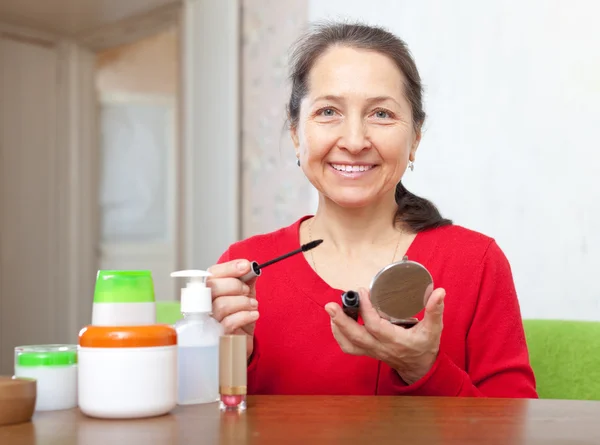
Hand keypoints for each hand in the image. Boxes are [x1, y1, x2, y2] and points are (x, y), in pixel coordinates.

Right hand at [207, 260, 259, 359]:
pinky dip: (245, 315)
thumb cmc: (240, 313)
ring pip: (221, 305)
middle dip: (236, 286)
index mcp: (209, 288)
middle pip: (213, 287)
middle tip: (247, 291)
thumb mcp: (246, 293)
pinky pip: (229, 322)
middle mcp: (203, 303)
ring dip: (243, 302)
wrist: (243, 337)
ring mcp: (208, 320)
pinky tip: (253, 315)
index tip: (246, 266)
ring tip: (253, 305)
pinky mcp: (216, 335)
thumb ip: (247, 279)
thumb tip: (251, 268)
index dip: (229, 268)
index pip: (212, 273)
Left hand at [324, 287, 445, 384]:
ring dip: (337, 327)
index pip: (376, 326)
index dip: (367, 309)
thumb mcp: (434, 329)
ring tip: (332, 310)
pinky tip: (336, 321)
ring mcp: (371, 351)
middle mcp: (380, 347)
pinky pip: (348, 346)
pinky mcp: (367, 351)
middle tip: (331, 305)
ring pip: (348, 343)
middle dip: (341, 320)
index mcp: (395, 341)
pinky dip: (339, 334)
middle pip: (355, 337)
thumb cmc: (425, 346)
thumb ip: (435, 310)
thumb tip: (440, 291)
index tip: (363, 291)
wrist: (419, 367)